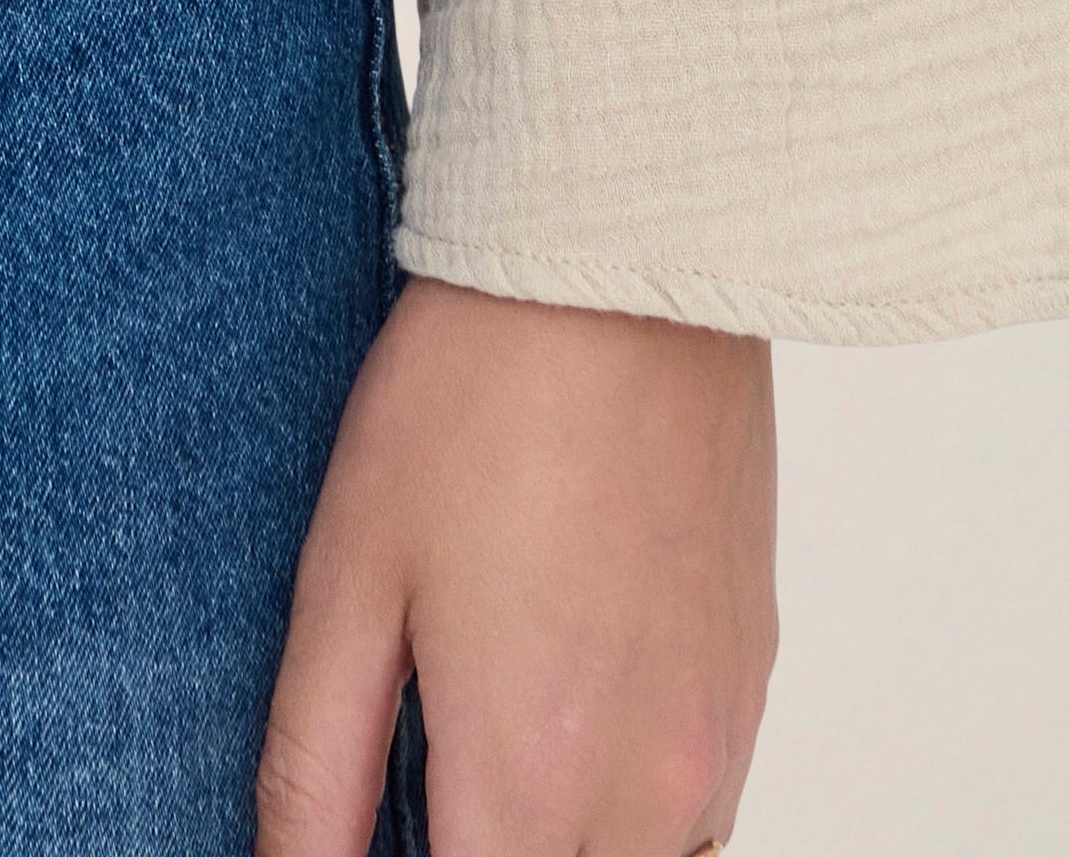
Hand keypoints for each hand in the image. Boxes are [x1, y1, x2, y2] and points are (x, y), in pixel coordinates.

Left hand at [256, 273, 774, 856]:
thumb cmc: (473, 399)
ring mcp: (714, 746)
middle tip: (424, 761)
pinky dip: (624, 796)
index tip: (383, 815)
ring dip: (553, 834)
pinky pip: (693, 812)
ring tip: (489, 719)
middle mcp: (645, 794)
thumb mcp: (348, 578)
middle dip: (480, 847)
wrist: (622, 269)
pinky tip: (563, 684)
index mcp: (526, 780)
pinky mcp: (753, 687)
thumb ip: (315, 768)